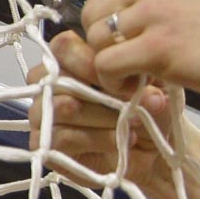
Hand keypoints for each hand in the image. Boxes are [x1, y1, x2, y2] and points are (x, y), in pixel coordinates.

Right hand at [27, 31, 199, 198]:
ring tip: (134, 122)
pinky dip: (97, 138)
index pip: (64, 46)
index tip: (123, 74)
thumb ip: (144, 76)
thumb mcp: (155, 87)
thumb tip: (142, 80)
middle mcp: (52, 85)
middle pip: (57, 76)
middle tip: (129, 101)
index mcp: (73, 61)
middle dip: (99, 90)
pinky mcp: (47, 145)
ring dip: (103, 115)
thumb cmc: (148, 111)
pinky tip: (121, 140)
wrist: (153, 151)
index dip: (89, 59)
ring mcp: (45, 115)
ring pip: (62, 107)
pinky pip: (63, 137)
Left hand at [79, 0, 199, 98]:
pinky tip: (138, 88)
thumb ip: (165, 2)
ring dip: (108, 64)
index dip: (104, 17)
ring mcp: (155, 13)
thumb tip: (134, 25)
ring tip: (136, 78)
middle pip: (91, 11)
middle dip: (101, 43)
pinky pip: (107, 64)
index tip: (121, 40)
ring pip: (95, 39)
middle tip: (127, 64)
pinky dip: (115, 82)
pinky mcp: (159, 47)